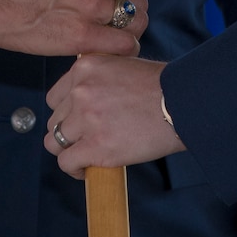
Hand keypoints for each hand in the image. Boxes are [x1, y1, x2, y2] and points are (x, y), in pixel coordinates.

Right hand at [0, 0, 146, 55]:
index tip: (116, 5)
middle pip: (138, 0)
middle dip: (130, 16)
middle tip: (114, 28)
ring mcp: (92, 4)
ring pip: (136, 23)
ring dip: (127, 35)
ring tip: (109, 41)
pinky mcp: (83, 34)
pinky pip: (124, 45)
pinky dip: (121, 52)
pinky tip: (106, 52)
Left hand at [45, 54, 182, 172]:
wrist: (182, 104)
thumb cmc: (161, 86)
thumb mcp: (122, 65)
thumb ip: (98, 79)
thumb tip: (85, 100)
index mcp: (84, 68)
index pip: (55, 97)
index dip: (66, 112)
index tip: (77, 122)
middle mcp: (79, 91)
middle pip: (54, 119)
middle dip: (68, 132)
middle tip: (85, 141)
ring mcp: (86, 119)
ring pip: (55, 142)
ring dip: (68, 151)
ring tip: (83, 157)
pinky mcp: (96, 146)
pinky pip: (66, 162)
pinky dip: (74, 169)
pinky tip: (86, 170)